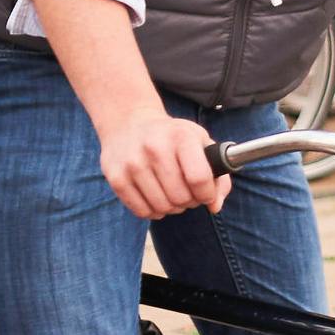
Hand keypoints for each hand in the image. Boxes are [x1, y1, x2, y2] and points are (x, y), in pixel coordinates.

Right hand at [98, 105, 228, 218]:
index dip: (207, 194)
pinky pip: (141, 211)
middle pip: (181, 197)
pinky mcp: (116, 177)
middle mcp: (155, 149)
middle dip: (190, 202)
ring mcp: (132, 164)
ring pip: (162, 207)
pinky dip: (153, 211)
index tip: (206, 194)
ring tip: (172, 194)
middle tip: (188, 194)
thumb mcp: (200, 143)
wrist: (129, 123)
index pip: (199, 178)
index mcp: (181, 137)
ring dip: (172, 208)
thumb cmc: (172, 137)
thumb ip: (218, 174)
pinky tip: (155, 198)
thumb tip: (214, 206)